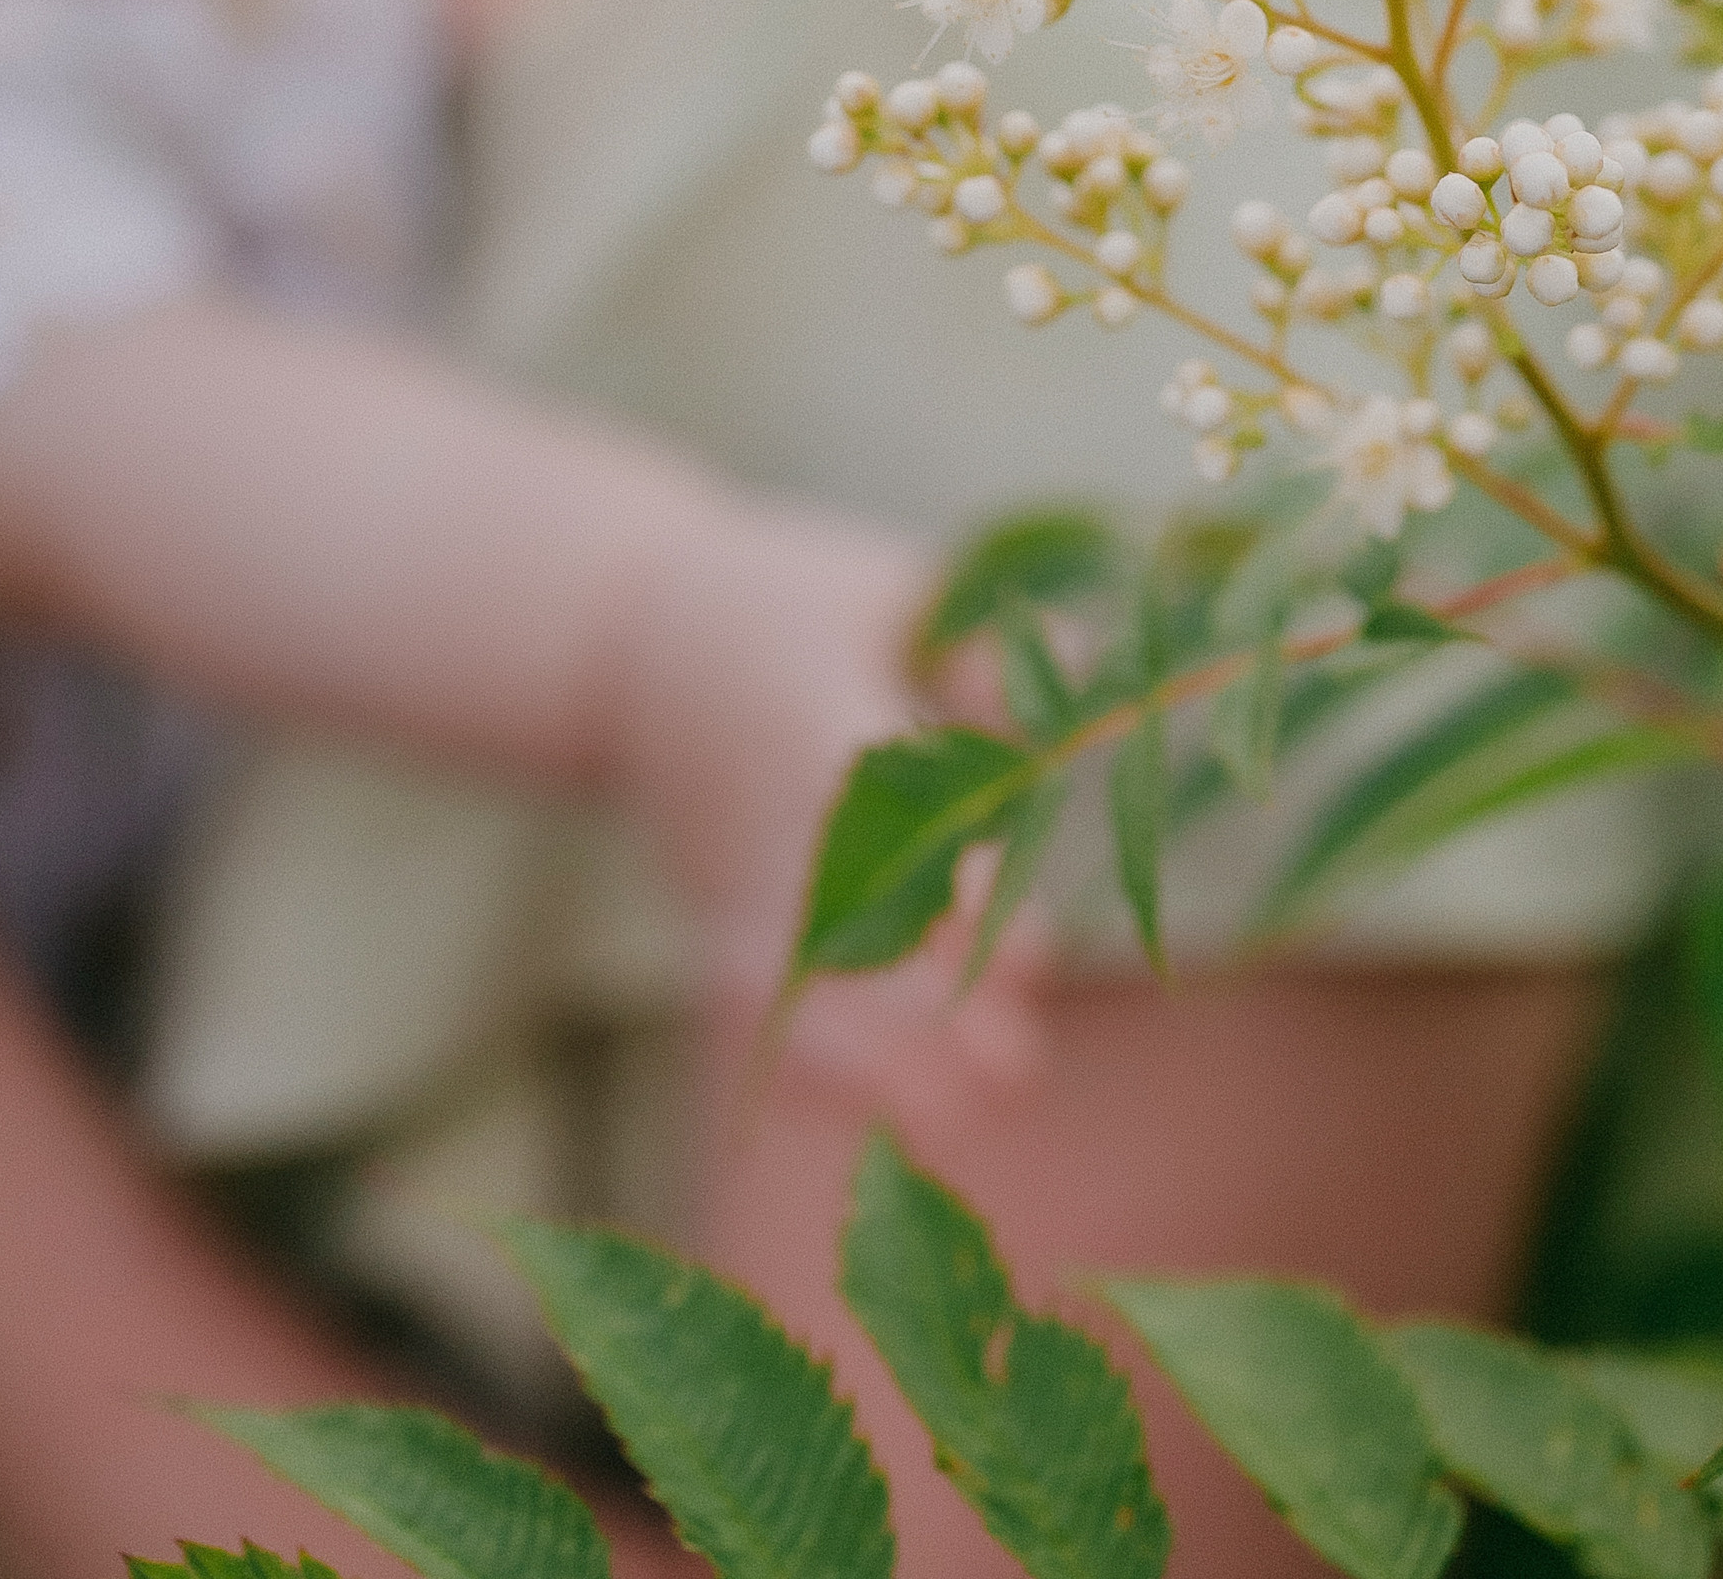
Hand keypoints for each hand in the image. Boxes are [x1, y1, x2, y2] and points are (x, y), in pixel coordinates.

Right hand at [623, 497, 1054, 1141]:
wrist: (627, 646)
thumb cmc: (793, 604)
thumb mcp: (892, 593)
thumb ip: (981, 648)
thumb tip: (1095, 679)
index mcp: (815, 723)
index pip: (885, 824)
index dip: (955, 892)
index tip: (1040, 959)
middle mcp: (765, 817)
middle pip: (845, 932)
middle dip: (926, 1011)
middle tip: (1023, 1071)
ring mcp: (732, 882)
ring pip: (797, 992)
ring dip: (875, 1065)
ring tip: (975, 1117)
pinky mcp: (716, 926)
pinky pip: (752, 1014)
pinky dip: (809, 1078)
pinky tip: (893, 1128)